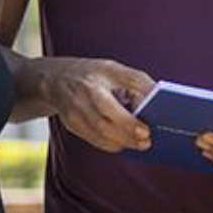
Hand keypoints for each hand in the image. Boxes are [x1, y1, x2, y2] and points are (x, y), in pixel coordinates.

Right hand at [29, 57, 154, 152]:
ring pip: (100, 135)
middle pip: (104, 125)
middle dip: (127, 136)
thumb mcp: (114, 69)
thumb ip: (137, 81)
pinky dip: (111, 144)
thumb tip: (158, 99)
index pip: (111, 104)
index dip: (129, 121)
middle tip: (147, 141)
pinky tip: (123, 142)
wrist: (55, 79)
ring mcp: (73, 114)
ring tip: (139, 144)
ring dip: (122, 143)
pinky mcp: (71, 125)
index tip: (146, 130)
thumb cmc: (92, 74)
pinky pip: (94, 140)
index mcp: (94, 81)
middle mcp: (80, 98)